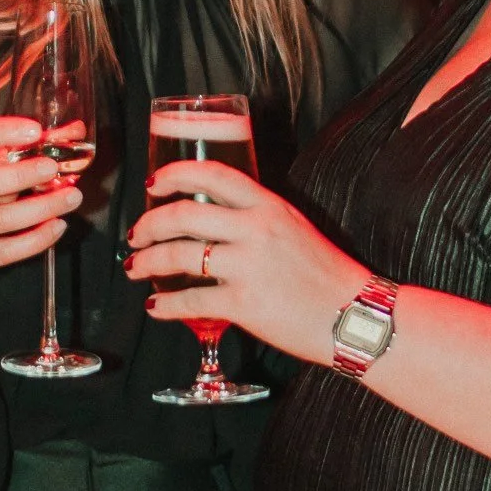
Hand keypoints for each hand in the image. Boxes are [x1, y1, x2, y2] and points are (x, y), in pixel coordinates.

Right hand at [0, 114, 83, 323]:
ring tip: (71, 197)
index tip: (34, 130)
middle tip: (52, 167)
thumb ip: (28, 147)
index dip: (0, 132)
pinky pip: (9, 250)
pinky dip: (38, 238)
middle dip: (20, 175)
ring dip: (41, 207)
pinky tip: (58, 225)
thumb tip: (74, 131)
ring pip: (0, 218)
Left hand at [125, 157, 360, 362]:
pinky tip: (155, 306)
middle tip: (136, 234)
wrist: (355, 316)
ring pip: (178, 256)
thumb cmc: (327, 276)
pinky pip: (189, 300)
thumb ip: (258, 219)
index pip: (213, 174)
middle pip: (183, 214)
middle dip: (149, 224)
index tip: (153, 184)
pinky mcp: (243, 304)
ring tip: (136, 267)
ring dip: (147, 261)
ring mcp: (247, 266)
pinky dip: (164, 304)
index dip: (175, 175)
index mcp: (269, 206)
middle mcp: (255, 229)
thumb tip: (216, 222)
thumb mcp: (295, 228)